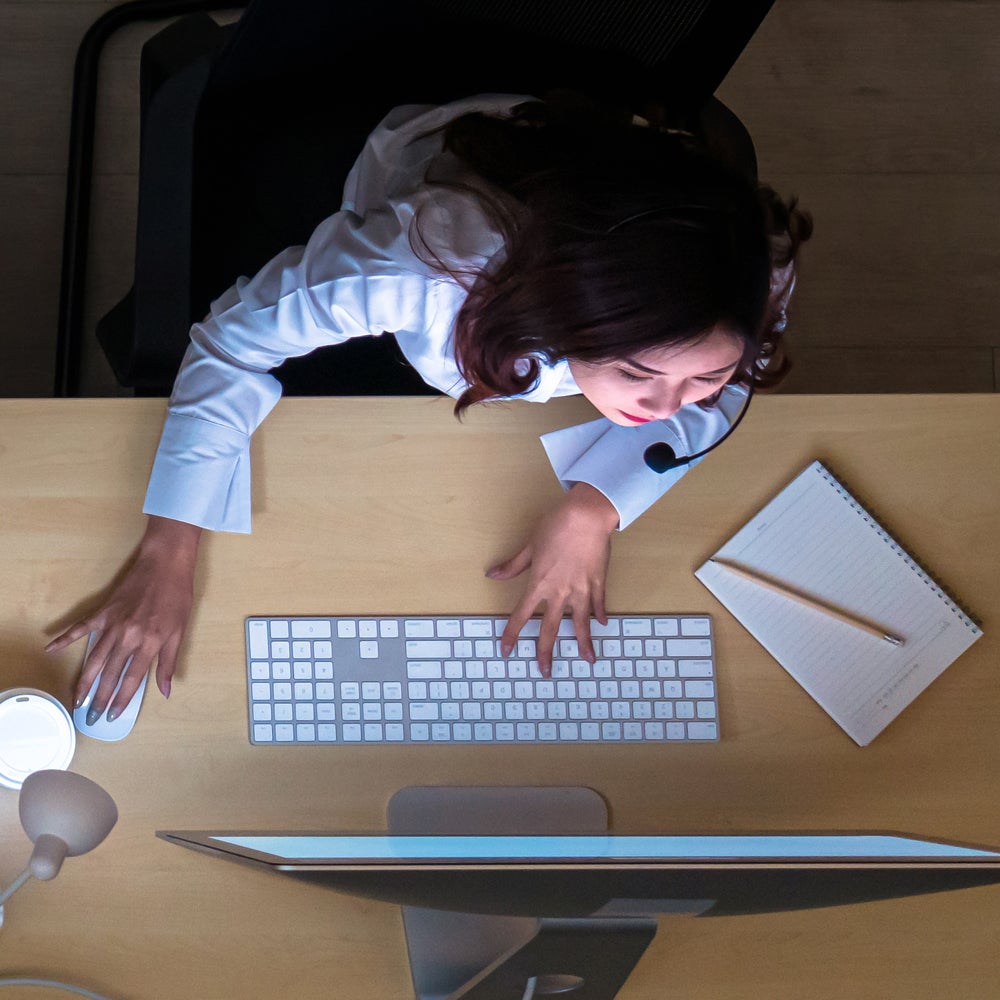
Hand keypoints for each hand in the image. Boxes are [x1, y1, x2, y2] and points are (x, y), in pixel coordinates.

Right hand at [45, 516, 201, 720]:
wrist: (165, 564)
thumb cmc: (177, 597)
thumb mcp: (179, 631)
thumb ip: (168, 662)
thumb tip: (166, 691)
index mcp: (149, 643)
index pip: (131, 679)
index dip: (121, 700)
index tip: (112, 715)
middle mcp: (128, 637)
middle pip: (110, 674)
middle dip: (100, 698)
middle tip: (91, 716)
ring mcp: (113, 624)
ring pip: (94, 659)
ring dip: (85, 680)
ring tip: (76, 699)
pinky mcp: (103, 611)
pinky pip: (81, 628)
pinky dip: (65, 638)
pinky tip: (51, 649)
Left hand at [487, 484, 618, 675]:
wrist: (585, 515)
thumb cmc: (555, 526)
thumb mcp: (530, 545)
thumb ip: (513, 565)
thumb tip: (493, 575)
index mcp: (539, 584)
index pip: (521, 616)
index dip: (511, 634)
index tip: (506, 651)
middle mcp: (559, 592)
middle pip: (550, 628)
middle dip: (545, 652)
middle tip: (545, 671)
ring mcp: (581, 589)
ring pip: (581, 623)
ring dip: (584, 643)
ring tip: (589, 660)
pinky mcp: (598, 582)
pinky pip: (599, 603)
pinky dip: (600, 614)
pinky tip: (602, 624)